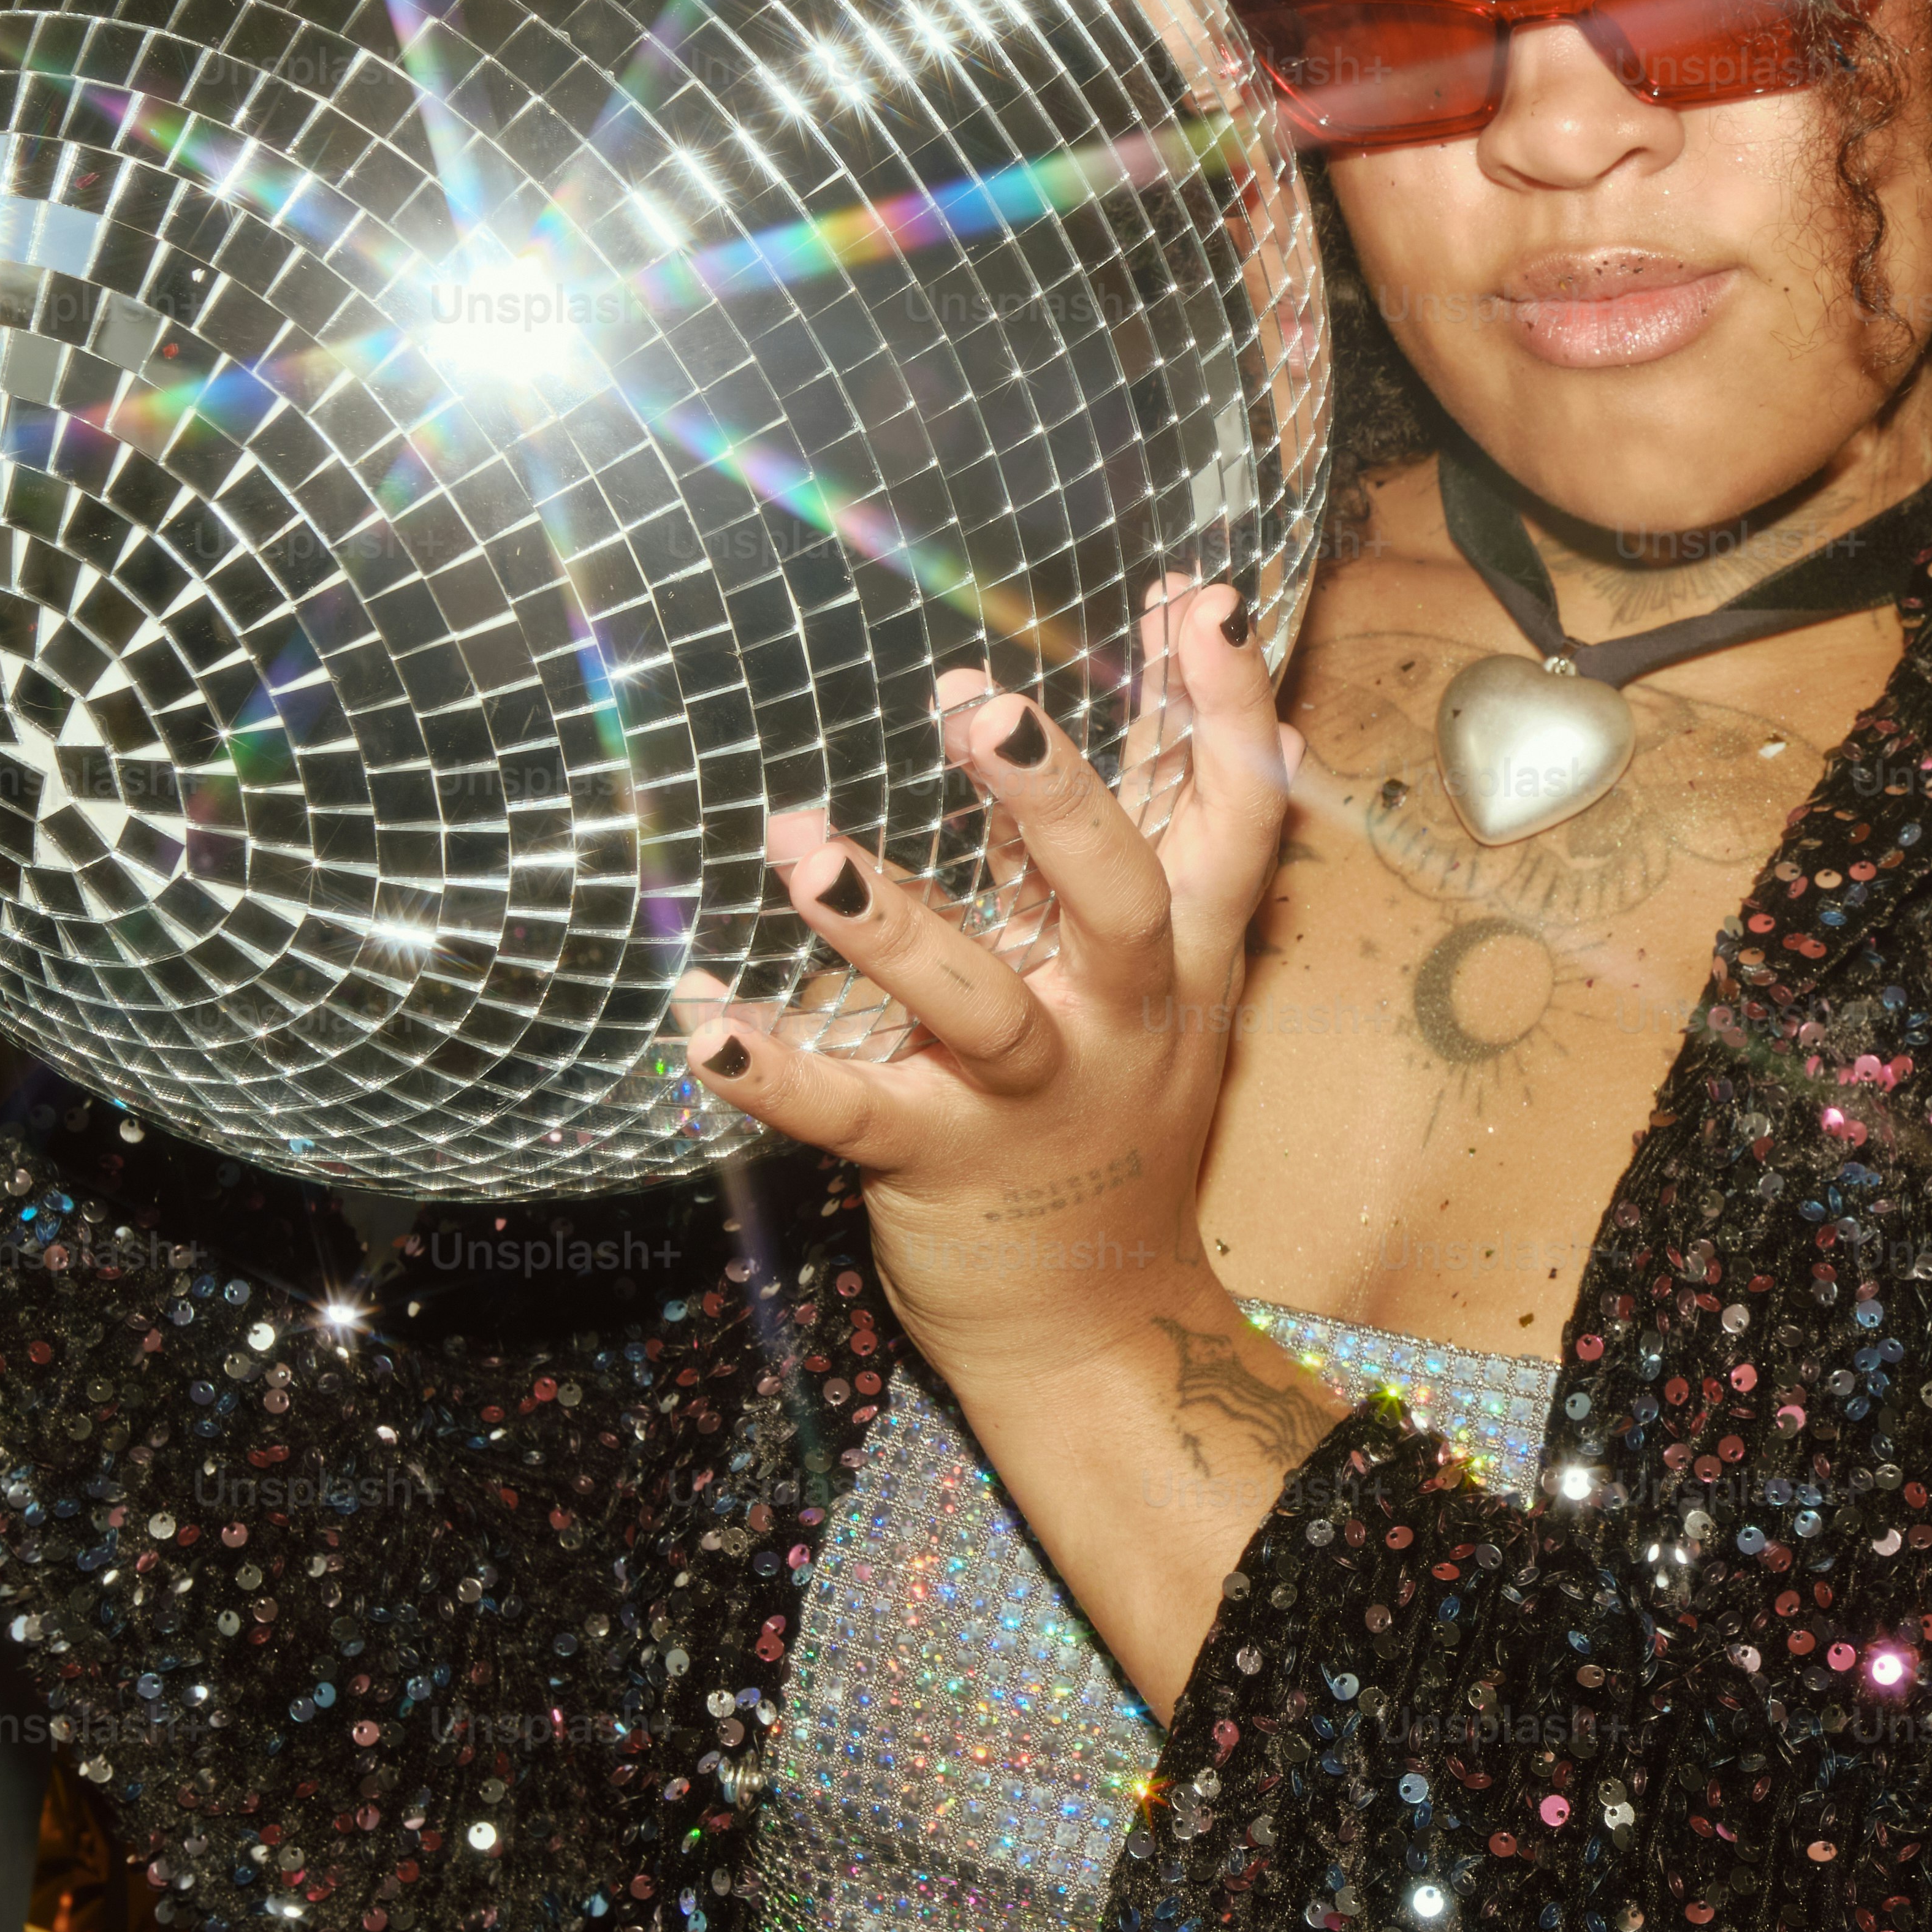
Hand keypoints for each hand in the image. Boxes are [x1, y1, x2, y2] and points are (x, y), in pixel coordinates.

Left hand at [674, 572, 1294, 1397]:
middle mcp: (1122, 1022)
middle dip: (1057, 803)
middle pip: (1119, 900)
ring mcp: (1033, 1098)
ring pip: (980, 1002)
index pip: (1230, 826)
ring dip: (891, 921)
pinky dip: (773, 1070)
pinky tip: (702, 1023)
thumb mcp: (1162, 983)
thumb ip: (1162, 839)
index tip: (1192, 604)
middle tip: (982, 708)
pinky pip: (851, 1113)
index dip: (1220, 716)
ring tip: (806, 845)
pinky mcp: (937, 1166)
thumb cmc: (1111, 1115)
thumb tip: (1215, 682)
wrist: (1092, 1327)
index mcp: (1179, 965)